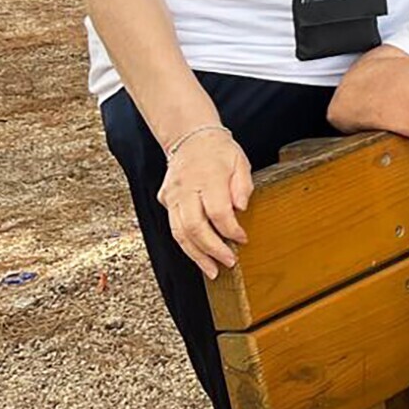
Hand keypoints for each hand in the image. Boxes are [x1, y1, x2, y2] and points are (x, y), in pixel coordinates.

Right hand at [157, 128, 252, 279]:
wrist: (190, 138)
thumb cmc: (220, 152)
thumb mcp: (241, 162)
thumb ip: (242, 186)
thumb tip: (241, 208)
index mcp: (207, 177)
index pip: (217, 211)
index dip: (230, 229)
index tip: (243, 240)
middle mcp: (185, 188)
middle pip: (193, 226)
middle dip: (212, 249)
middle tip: (228, 264)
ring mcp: (172, 195)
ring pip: (179, 232)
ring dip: (196, 255)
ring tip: (211, 271)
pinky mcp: (165, 200)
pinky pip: (174, 227)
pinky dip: (187, 244)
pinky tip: (200, 256)